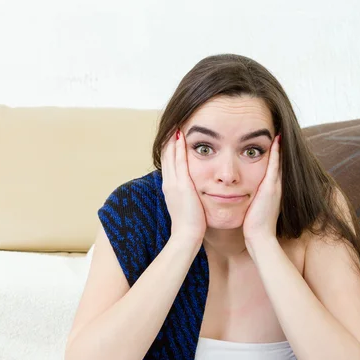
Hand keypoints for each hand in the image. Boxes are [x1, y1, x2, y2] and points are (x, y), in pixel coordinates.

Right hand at [161, 130, 206, 244]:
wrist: (187, 235)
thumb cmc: (191, 224)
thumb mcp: (187, 206)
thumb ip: (188, 196)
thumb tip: (193, 192)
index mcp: (170, 188)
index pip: (168, 163)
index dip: (170, 149)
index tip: (174, 136)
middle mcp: (168, 183)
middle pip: (166, 156)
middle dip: (169, 140)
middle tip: (173, 124)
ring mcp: (173, 183)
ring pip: (170, 155)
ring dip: (172, 139)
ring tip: (176, 124)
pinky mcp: (182, 185)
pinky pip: (179, 161)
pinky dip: (178, 147)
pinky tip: (182, 135)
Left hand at [243, 135, 281, 247]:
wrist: (259, 237)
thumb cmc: (252, 225)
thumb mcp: (253, 207)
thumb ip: (252, 198)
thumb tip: (243, 193)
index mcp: (271, 189)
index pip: (273, 166)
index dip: (274, 153)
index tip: (272, 139)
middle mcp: (276, 185)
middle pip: (279, 160)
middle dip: (279, 146)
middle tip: (278, 128)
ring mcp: (275, 186)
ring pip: (278, 160)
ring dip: (278, 145)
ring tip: (278, 129)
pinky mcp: (271, 189)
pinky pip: (275, 166)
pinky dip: (276, 153)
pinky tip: (276, 140)